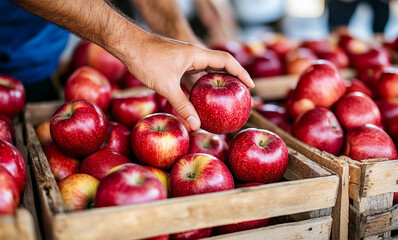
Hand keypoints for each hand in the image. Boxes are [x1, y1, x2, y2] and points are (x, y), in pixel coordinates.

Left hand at [124, 34, 253, 130]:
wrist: (128, 45)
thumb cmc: (146, 60)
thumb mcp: (166, 85)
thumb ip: (182, 105)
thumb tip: (196, 125)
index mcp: (196, 54)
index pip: (226, 61)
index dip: (241, 72)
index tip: (251, 86)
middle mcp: (194, 55)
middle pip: (220, 66)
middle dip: (232, 79)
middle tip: (241, 95)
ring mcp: (186, 59)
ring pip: (206, 72)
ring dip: (215, 84)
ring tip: (224, 99)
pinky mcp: (177, 64)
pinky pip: (194, 76)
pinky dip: (199, 87)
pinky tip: (200, 99)